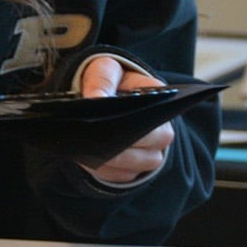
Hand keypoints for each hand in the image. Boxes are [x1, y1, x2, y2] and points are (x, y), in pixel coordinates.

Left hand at [75, 54, 174, 185]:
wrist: (104, 99)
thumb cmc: (109, 82)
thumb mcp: (105, 69)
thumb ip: (102, 79)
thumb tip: (95, 99)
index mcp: (161, 102)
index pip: (155, 115)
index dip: (133, 121)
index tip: (108, 120)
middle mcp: (162, 132)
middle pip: (145, 146)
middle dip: (117, 144)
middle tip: (91, 138)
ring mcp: (149, 155)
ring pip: (132, 165)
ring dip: (108, 159)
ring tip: (84, 148)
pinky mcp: (132, 171)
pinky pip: (119, 177)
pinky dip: (102, 170)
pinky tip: (85, 159)